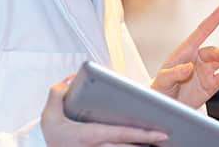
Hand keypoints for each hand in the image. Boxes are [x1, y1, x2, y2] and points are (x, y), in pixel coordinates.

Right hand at [41, 75, 168, 145]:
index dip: (143, 134)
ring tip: (161, 141)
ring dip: (143, 146)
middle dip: (149, 142)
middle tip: (169, 137)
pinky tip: (145, 144)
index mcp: (89, 135)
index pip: (122, 134)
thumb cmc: (53, 136)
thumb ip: (58, 93)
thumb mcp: (49, 114)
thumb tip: (71, 78)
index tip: (162, 133)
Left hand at [151, 0, 218, 107]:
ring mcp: (205, 71)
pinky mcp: (211, 84)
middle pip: (213, 51)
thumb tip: (189, 66)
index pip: (202, 30)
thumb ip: (174, 73)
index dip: (215, 17)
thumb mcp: (162, 80)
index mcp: (185, 51)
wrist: (164, 107)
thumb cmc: (159, 89)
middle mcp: (197, 58)